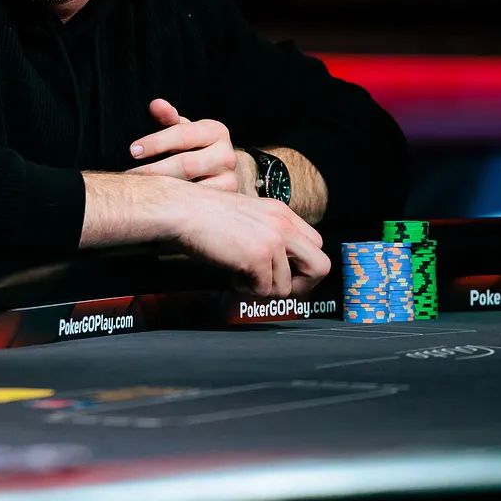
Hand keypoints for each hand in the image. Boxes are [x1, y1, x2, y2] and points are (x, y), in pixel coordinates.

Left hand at [128, 99, 240, 195]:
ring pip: (191, 188)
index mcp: (215, 131)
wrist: (222, 169)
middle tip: (129, 174)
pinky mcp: (225, 199)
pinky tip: (158, 203)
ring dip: (163, 189)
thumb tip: (156, 104)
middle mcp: (227, 155)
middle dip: (154, 169)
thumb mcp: (182, 128)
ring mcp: (229, 179)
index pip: (183, 135)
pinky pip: (196, 205)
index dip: (156, 143)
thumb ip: (168, 117)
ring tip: (140, 189)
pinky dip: (176, 204)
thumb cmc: (194, 145)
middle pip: (186, 165)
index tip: (132, 150)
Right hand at [166, 183, 329, 296]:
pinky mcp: (259, 257)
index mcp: (281, 212)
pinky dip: (244, 288)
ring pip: (286, 286)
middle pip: (320, 265)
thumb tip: (277, 266)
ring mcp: (273, 241)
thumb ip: (266, 234)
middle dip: (300, 285)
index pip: (315, 244)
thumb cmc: (202, 214)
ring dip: (262, 288)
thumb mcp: (246, 217)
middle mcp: (283, 225)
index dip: (302, 265)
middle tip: (274, 286)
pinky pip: (264, 290)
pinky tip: (230, 273)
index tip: (283, 274)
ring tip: (239, 274)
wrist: (180, 210)